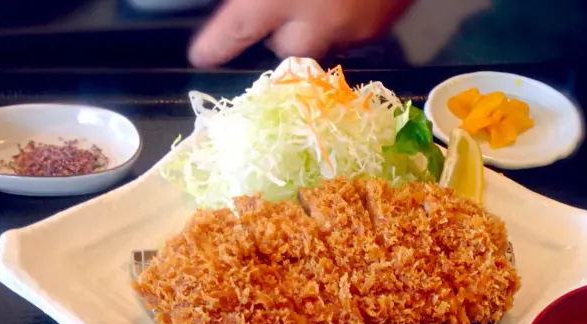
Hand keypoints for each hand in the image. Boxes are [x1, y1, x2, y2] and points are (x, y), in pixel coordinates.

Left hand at [188, 0, 413, 66]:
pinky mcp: (383, 24)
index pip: (237, 29)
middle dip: (280, 33)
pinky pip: (355, 29)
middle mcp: (317, 18)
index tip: (202, 56)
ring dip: (316, 24)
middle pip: (285, 49)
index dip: (217, 45)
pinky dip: (346, 15)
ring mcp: (354, 25)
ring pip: (322, 40)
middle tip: (278, 9)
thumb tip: (245, 3)